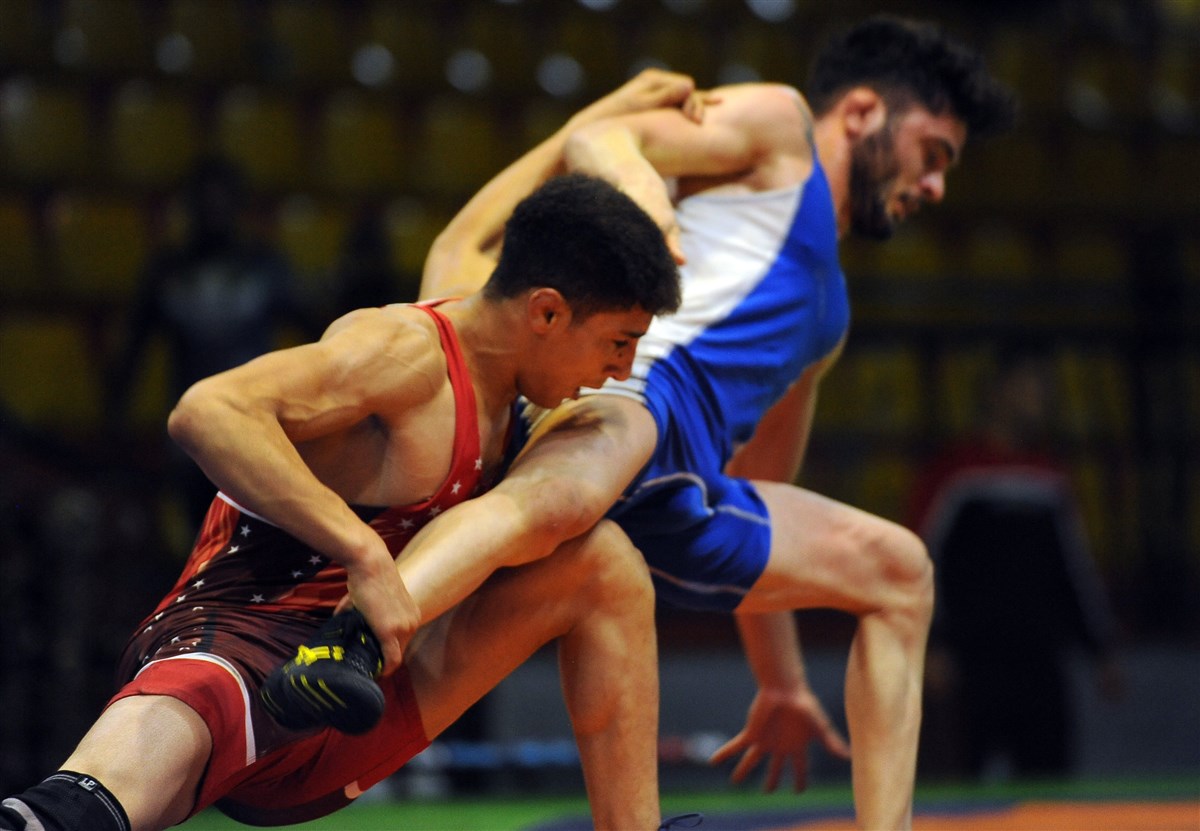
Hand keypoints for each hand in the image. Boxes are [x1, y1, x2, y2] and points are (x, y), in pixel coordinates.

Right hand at [340, 546, 421, 675]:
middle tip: (367, 664)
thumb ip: (359, 614)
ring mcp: (403, 627)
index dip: (389, 653)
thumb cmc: (367, 577)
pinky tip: (374, 672)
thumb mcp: (370, 599)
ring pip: (394, 656)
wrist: (370, 563)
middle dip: (384, 659)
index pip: (403, 642)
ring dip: (381, 662)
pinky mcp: (390, 631)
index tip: (375, 658)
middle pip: (400, 651)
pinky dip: (384, 668)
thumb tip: (339, 622)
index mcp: (412, 615)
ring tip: (366, 665)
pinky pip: (391, 659)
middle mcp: (412, 622)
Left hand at [575, 68, 716, 126]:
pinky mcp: (654, 109)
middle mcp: (656, 83)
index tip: (696, 120)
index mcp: (653, 79)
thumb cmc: (616, 118)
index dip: (694, 101)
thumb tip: (690, 86)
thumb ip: (665, 97)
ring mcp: (655, 96)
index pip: (685, 85)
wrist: (594, 129)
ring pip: (683, 102)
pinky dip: (686, 116)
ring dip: (694, 111)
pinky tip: (699, 124)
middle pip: (686, 92)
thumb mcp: (641, 107)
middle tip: (700, 123)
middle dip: (697, 105)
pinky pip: (676, 110)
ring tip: (706, 123)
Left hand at [709, 685, 851, 791]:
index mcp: (796, 746)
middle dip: (772, 780)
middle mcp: (779, 745)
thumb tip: (848, 757)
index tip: (799, 791)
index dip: (800, 780)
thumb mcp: (820, 726)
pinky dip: (724, 754)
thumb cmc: (804, 705)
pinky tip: (713, 761)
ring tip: (735, 781)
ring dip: (743, 771)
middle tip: (768, 790)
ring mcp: (764, 740)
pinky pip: (735, 746)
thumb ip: (831, 743)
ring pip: (751, 761)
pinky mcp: (751, 733)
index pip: (800, 768)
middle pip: (774, 768)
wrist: (785, 688)